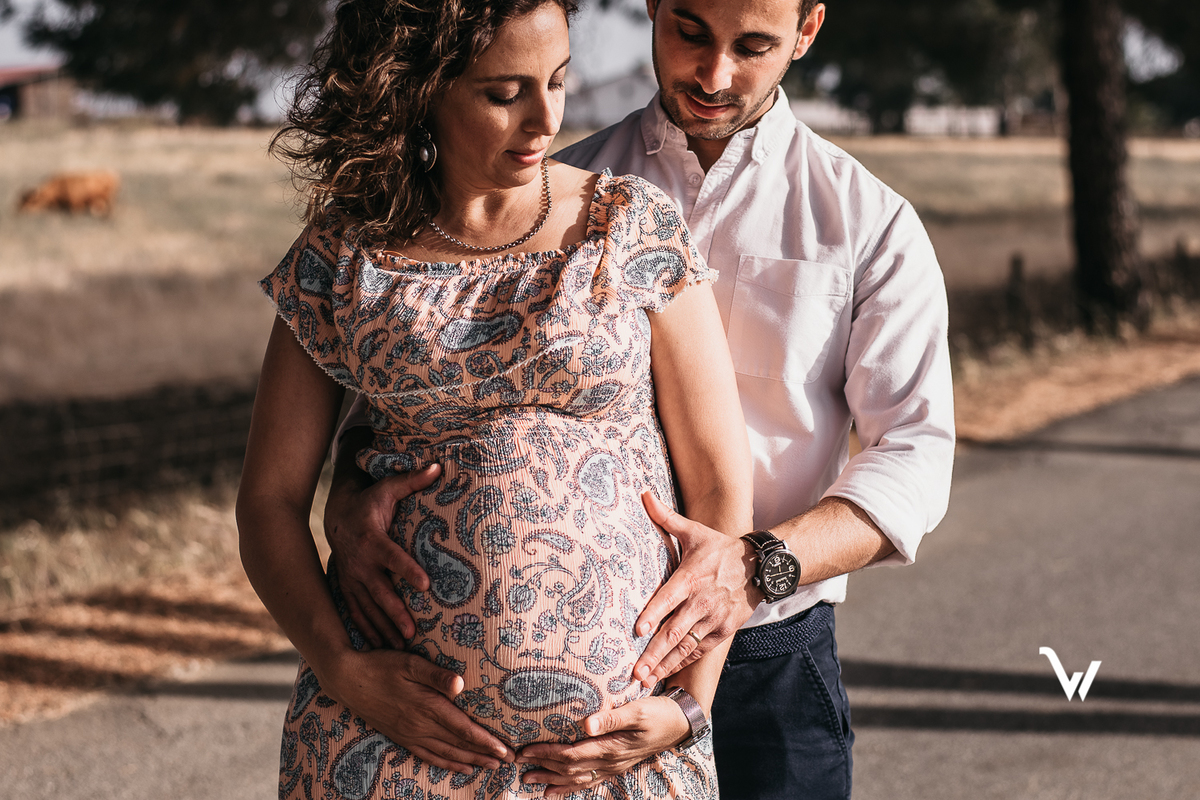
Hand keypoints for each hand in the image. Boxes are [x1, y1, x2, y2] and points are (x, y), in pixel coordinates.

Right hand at [323, 463, 440, 646]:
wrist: (338, 516)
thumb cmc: (371, 502)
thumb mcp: (388, 488)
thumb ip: (413, 480)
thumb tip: (438, 466)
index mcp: (372, 538)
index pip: (393, 557)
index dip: (408, 570)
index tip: (426, 584)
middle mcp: (359, 562)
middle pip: (379, 591)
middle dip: (395, 612)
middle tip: (413, 632)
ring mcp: (351, 578)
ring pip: (367, 607)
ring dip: (384, 627)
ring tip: (402, 648)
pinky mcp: (348, 588)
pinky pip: (357, 613)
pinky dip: (368, 630)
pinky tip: (381, 648)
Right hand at [323, 647, 515, 772]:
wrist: (347, 680)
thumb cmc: (381, 666)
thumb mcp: (410, 663)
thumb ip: (436, 675)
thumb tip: (460, 684)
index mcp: (427, 707)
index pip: (463, 729)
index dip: (486, 741)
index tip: (504, 750)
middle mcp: (420, 725)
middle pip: (459, 745)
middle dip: (485, 755)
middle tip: (508, 762)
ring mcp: (410, 734)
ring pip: (446, 754)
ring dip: (471, 761)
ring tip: (491, 767)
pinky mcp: (401, 737)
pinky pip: (428, 756)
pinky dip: (447, 764)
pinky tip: (459, 767)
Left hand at [517, 696, 688, 795]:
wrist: (679, 724)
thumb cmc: (658, 712)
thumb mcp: (638, 710)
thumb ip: (612, 717)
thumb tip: (585, 724)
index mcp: (611, 748)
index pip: (571, 754)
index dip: (546, 753)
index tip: (524, 750)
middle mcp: (609, 762)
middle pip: (569, 768)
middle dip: (542, 767)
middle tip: (517, 764)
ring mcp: (613, 766)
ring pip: (576, 778)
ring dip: (551, 780)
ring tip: (529, 781)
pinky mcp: (616, 766)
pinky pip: (589, 781)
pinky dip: (570, 787)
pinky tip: (555, 791)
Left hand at [633, 491, 760, 685]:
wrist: (760, 567)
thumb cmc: (719, 549)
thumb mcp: (694, 531)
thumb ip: (665, 517)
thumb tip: (643, 493)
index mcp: (691, 577)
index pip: (669, 597)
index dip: (654, 613)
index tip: (638, 630)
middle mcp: (702, 601)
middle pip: (675, 630)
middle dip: (654, 652)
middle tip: (635, 671)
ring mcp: (714, 619)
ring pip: (686, 646)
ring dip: (665, 664)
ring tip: (645, 679)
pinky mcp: (723, 631)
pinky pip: (699, 651)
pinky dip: (683, 663)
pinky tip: (666, 674)